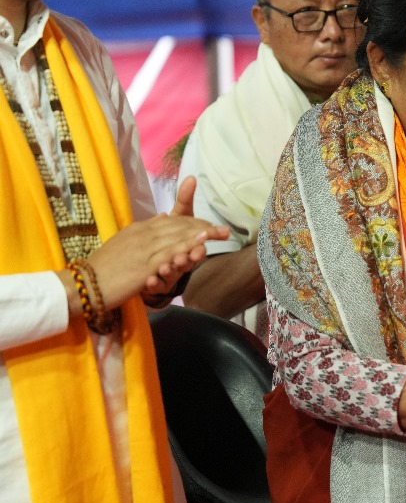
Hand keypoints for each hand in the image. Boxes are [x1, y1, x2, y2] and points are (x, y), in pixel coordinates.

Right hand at [87, 177, 228, 308]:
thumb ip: (145, 232)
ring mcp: (143, 249)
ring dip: (199, 234)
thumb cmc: (105, 269)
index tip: (211, 226)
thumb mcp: (125, 244)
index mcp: (139, 228)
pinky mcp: (143, 265)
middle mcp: (142, 234)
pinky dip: (186, 248)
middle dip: (203, 226)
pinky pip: (169, 254)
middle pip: (178, 226)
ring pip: (176, 237)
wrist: (84, 285)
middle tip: (224, 231)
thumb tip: (163, 217)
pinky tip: (200, 246)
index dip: (194, 222)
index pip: (172, 221)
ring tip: (218, 232)